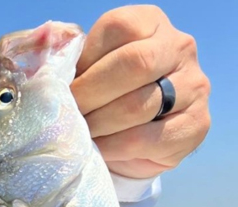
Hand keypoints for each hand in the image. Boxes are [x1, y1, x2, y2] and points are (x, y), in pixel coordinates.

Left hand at [71, 5, 210, 178]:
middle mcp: (179, 47)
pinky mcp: (196, 125)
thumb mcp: (86, 70)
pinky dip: (114, 148)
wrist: (131, 141)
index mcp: (149, 23)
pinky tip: (99, 150)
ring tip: (80, 134)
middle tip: (69, 115)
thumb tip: (44, 72)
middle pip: (134, 64)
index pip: (118, 29)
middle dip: (91, 95)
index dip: (85, 63)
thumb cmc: (103, 97)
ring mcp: (194, 86)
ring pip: (139, 105)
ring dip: (99, 125)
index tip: (64, 89)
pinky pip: (147, 138)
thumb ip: (69, 61)